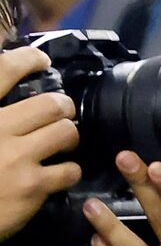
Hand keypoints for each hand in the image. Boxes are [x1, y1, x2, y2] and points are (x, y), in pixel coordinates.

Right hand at [0, 46, 83, 239]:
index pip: (4, 70)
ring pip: (65, 133)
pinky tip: (60, 172)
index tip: (41, 61)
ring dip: (69, 136)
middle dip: (63, 106)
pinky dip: (70, 170)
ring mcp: (16, 157)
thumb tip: (7, 98)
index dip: (28, 60)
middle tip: (62, 112)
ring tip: (62, 141)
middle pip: (50, 104)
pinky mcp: (33, 186)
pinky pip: (69, 170)